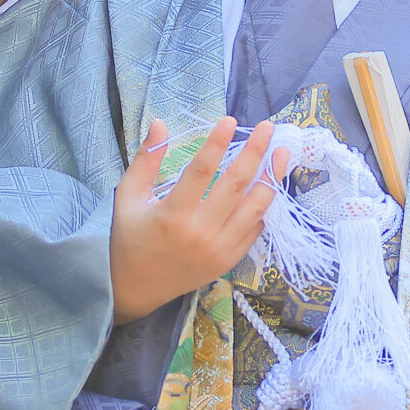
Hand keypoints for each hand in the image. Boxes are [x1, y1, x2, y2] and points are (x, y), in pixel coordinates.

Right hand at [110, 117, 283, 324]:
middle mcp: (200, 232)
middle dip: (255, 153)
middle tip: (267, 128)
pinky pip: (255, 229)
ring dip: (271, 178)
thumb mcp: (128, 197)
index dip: (217, 144)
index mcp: (172, 215)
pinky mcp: (229, 260)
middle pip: (235, 186)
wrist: (136, 289)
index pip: (200, 171)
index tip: (229, 120)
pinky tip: (271, 185)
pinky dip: (264, 207)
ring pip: (254, 208)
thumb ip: (145, 159)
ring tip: (281, 153)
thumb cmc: (129, 238)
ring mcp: (219, 249)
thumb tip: (160, 122)